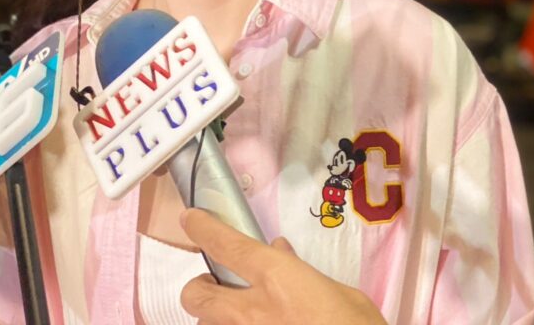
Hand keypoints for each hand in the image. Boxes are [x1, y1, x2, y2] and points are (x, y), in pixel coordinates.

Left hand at [179, 208, 385, 324]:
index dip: (203, 228)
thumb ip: (305, 274)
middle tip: (217, 287)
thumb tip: (282, 252)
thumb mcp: (342, 294)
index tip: (191, 219)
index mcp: (277, 278)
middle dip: (199, 288)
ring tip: (239, 317)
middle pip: (196, 295)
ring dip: (216, 318)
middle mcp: (251, 310)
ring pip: (205, 324)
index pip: (227, 245)